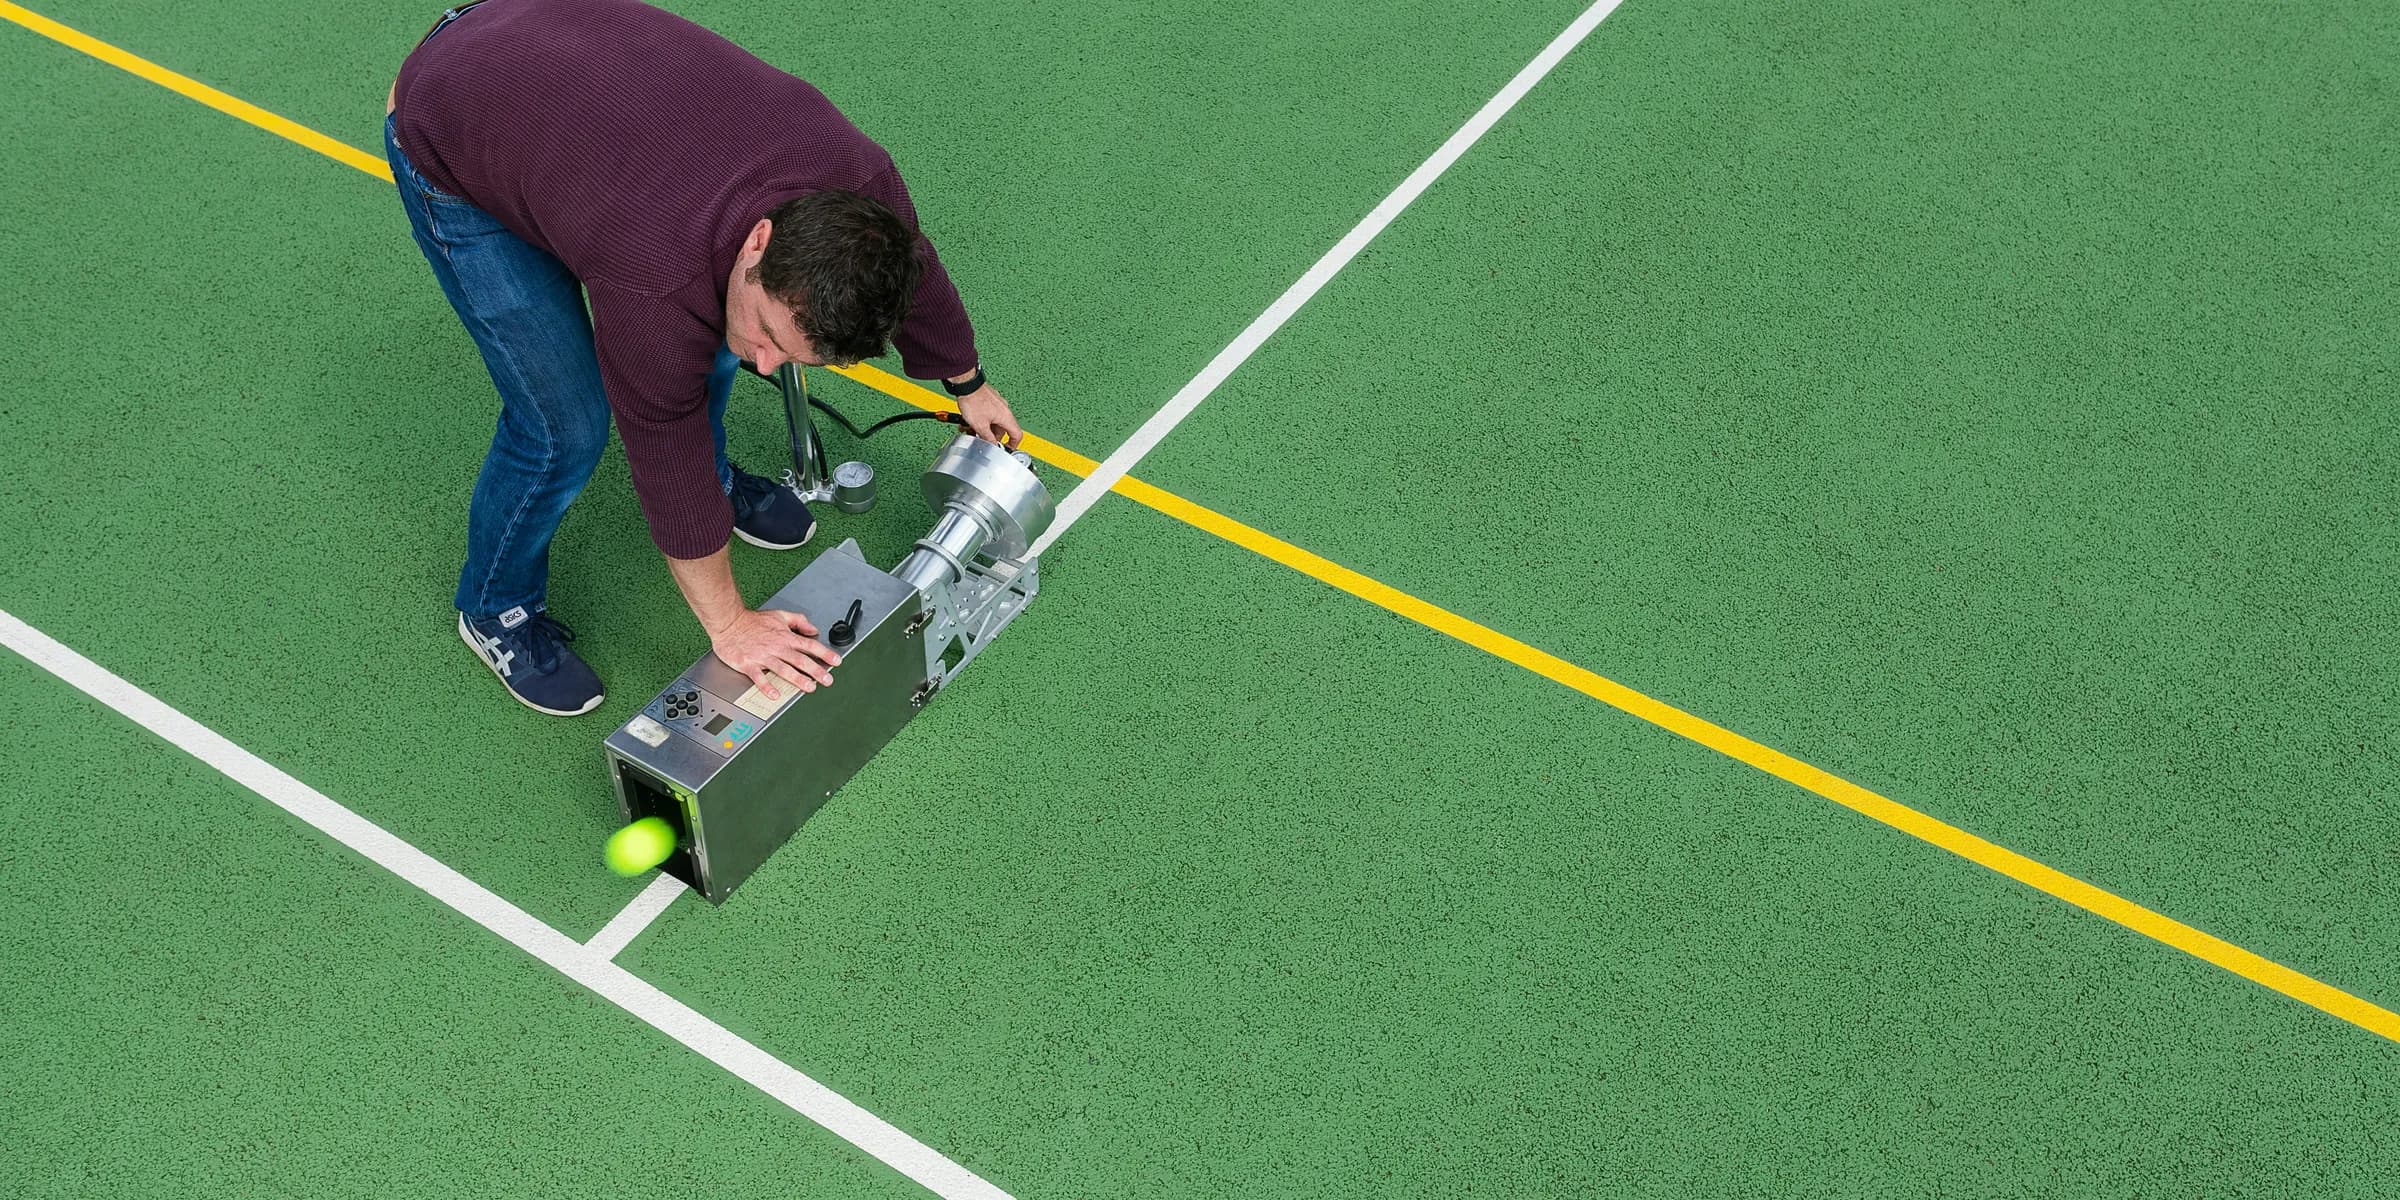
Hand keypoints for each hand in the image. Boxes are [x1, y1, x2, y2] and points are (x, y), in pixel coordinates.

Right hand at [708, 607, 840, 700]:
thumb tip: (813, 629)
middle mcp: (776, 647)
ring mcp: (762, 657)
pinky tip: (775, 694)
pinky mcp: (748, 664)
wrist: (728, 622)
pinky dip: (767, 686)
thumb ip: (798, 621)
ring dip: (797, 679)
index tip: (836, 661)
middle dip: (816, 670)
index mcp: (784, 637)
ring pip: (783, 669)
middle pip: (800, 660)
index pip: (809, 645)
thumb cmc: (752, 621)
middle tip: (827, 680)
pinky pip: (759, 677)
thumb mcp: (779, 615)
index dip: (824, 653)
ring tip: (809, 687)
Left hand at [952, 382, 1024, 448]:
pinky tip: (970, 421)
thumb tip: (992, 445)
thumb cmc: (973, 400)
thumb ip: (988, 438)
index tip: (1007, 449)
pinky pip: (989, 414)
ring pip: (994, 421)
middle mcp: (1004, 409)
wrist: (966, 385)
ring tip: (972, 430)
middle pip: (1002, 429)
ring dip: (984, 428)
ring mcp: (997, 404)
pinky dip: (981, 420)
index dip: (1013, 444)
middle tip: (982, 440)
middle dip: (991, 436)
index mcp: (1006, 417)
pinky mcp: (989, 400)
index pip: (1017, 435)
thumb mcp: (980, 426)